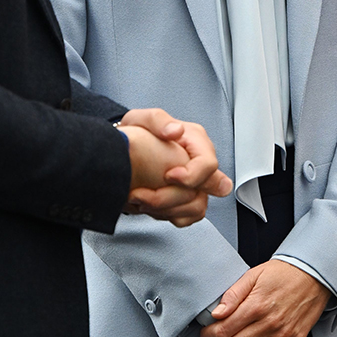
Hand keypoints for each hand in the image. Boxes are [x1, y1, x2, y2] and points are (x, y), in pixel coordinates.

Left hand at [120, 108, 231, 227]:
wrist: (128, 148)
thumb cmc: (138, 132)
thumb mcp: (142, 120)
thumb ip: (158, 120)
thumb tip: (176, 130)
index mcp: (196, 140)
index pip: (208, 164)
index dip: (191, 176)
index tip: (167, 176)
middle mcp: (200, 163)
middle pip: (208, 189)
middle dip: (176, 196)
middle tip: (148, 193)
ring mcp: (196, 182)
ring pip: (198, 207)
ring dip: (167, 209)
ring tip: (141, 200)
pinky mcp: (188, 198)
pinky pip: (189, 216)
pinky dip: (168, 215)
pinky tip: (149, 206)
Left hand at [199, 259, 329, 336]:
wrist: (312, 275)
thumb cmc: (283, 274)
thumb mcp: (253, 275)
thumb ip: (233, 294)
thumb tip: (217, 312)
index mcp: (256, 305)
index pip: (224, 329)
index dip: (209, 336)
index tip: (205, 336)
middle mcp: (269, 323)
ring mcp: (283, 336)